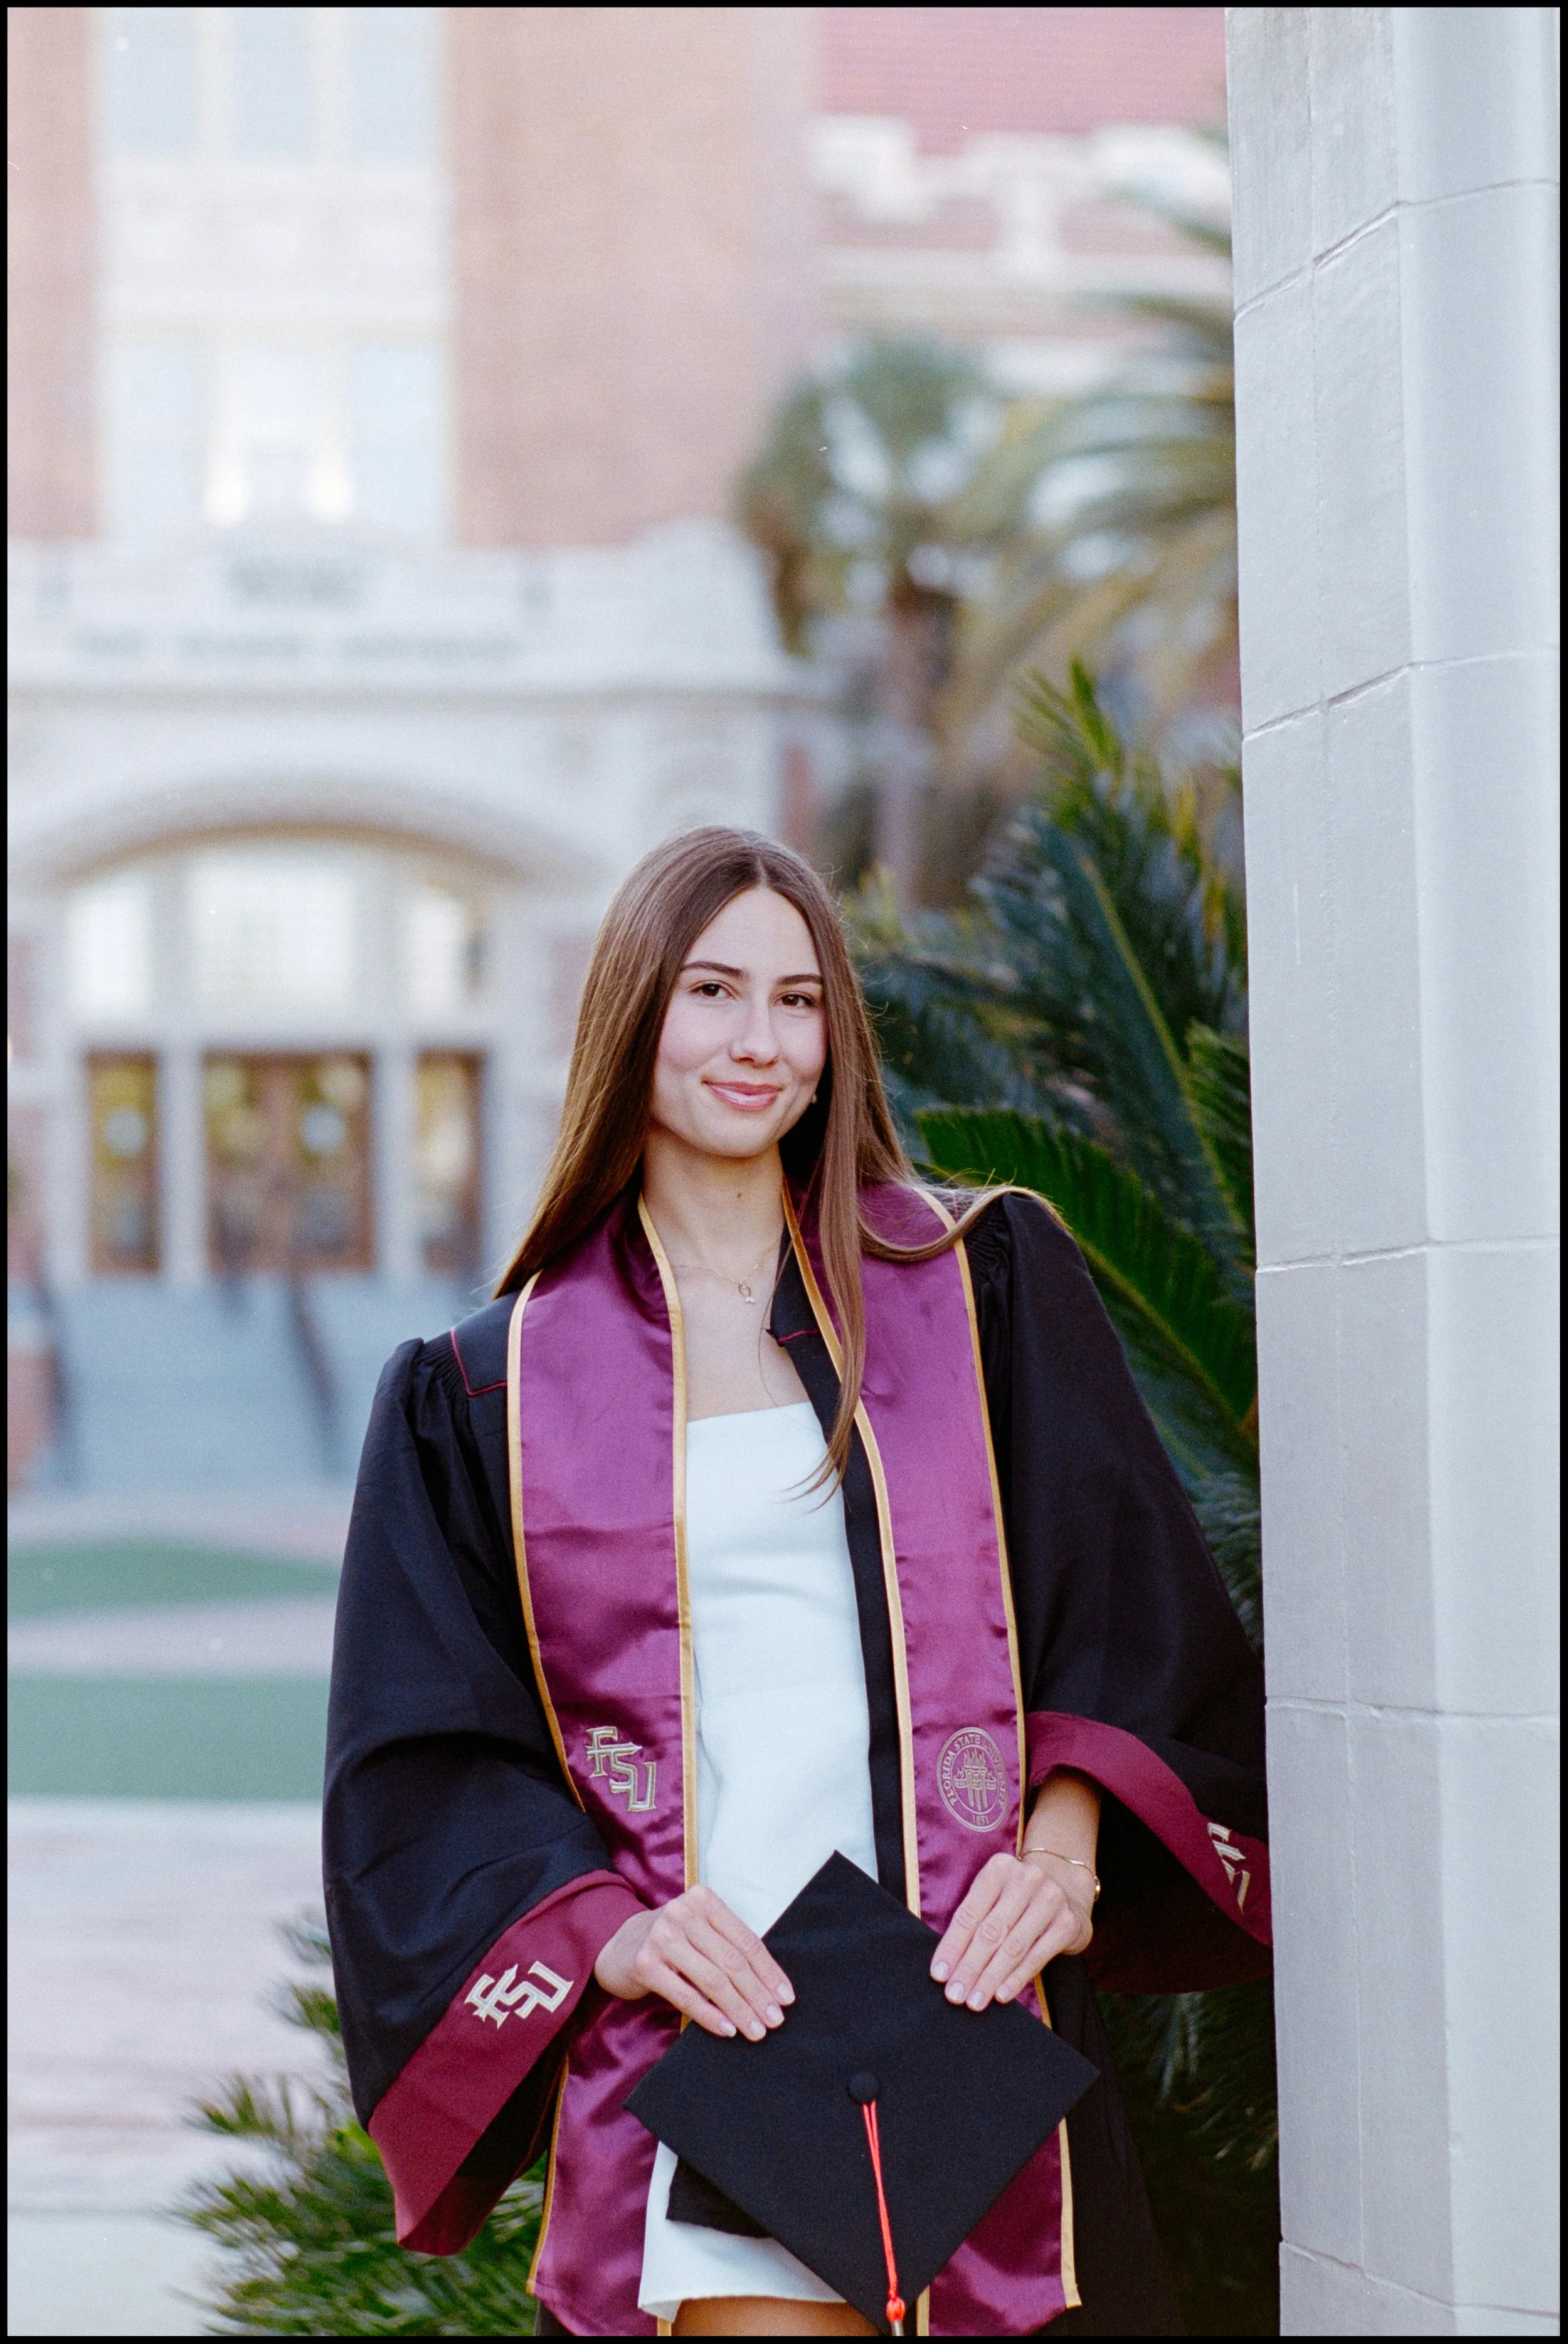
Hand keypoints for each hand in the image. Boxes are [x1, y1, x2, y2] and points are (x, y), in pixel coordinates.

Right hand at [593, 1884, 794, 2041]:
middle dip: (757, 1994)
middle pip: (732, 1961)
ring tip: (755, 2030)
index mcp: (704, 1900)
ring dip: (738, 2009)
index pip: (746, 1940)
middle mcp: (683, 1914)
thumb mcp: (699, 1931)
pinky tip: (727, 2029)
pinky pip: (685, 1995)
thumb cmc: (670, 1941)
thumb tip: (770, 1986)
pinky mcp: (645, 1964)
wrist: (616, 1945)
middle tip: (774, 2020)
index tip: (785, 1998)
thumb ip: (727, 1946)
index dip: (769, 1971)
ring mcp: (662, 1938)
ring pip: (712, 1980)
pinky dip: (709, 2015)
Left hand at [929, 1850, 1093, 2010]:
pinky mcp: (1068, 1923)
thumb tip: (947, 1965)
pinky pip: (1037, 1957)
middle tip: (954, 1994)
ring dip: (990, 1978)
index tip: (939, 1974)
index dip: (952, 1946)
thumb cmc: (1018, 1899)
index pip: (969, 1914)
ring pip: (1013, 1947)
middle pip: (990, 1931)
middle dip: (969, 1967)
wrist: (1067, 1890)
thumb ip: (975, 1921)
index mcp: (999, 1869)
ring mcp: (1050, 1899)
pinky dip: (1016, 1979)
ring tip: (975, 2001)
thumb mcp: (995, 1895)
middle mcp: (1026, 1879)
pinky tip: (1001, 1995)